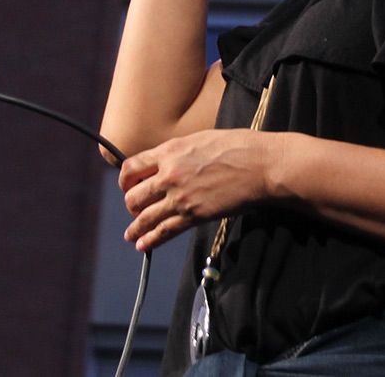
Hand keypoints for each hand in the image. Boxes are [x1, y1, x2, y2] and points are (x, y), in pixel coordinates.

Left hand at [118, 129, 279, 251]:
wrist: (260, 165)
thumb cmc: (237, 146)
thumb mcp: (200, 139)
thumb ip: (178, 152)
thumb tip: (168, 161)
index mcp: (170, 151)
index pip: (131, 168)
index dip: (125, 181)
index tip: (127, 186)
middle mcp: (169, 174)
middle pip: (134, 196)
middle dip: (132, 205)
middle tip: (136, 210)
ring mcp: (180, 197)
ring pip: (145, 217)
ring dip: (135, 228)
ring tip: (131, 235)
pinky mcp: (194, 215)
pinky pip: (164, 231)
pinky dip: (151, 240)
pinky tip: (143, 245)